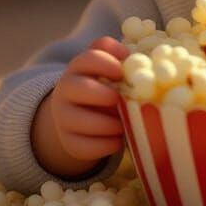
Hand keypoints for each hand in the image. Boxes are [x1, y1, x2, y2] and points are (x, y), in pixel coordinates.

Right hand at [32, 36, 129, 178]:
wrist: (81, 113)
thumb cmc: (105, 84)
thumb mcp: (110, 67)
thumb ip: (121, 58)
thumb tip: (142, 60)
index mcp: (79, 67)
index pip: (89, 58)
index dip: (107, 64)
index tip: (122, 73)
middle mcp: (66, 89)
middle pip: (80, 88)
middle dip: (104, 95)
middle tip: (120, 100)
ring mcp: (64, 116)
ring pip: (81, 121)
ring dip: (109, 124)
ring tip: (125, 124)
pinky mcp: (68, 141)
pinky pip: (85, 146)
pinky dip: (106, 145)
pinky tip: (118, 141)